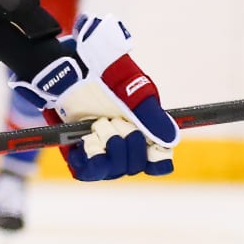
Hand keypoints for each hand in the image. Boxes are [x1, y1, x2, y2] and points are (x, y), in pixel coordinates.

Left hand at [14, 14, 177, 180]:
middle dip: (129, 141)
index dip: (158, 159)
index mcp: (145, 134)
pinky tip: (86, 140)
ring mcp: (103, 155)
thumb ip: (153, 118)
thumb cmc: (106, 78)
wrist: (73, 72)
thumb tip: (170, 141)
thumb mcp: (134, 92)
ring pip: (114, 170)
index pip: (159, 163)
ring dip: (109, 145)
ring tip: (99, 124)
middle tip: (116, 119)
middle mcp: (125, 149)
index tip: (151, 144)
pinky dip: (89, 157)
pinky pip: (88, 172)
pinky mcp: (80, 157)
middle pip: (136, 166)